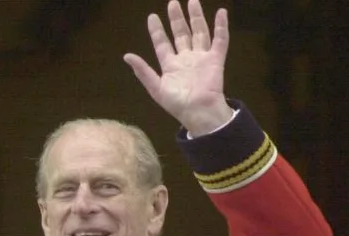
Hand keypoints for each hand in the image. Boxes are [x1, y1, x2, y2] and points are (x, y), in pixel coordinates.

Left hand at [123, 0, 233, 135]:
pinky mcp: (216, 59)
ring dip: (196, 17)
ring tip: (192, 1)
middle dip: (177, 19)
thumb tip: (127, 56)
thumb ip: (143, 71)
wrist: (197, 111)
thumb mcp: (155, 87)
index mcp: (170, 65)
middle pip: (181, 34)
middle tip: (173, 3)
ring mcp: (201, 57)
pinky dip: (221, 26)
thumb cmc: (176, 102)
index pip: (162, 43)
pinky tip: (221, 12)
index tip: (152, 17)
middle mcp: (186, 58)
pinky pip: (220, 40)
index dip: (157, 31)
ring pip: (199, 32)